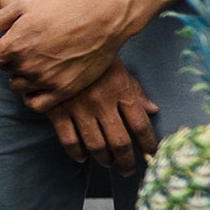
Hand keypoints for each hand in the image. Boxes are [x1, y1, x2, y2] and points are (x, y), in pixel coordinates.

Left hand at [0, 0, 127, 110]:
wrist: (102, 19)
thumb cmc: (63, 8)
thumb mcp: (23, 6)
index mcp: (13, 46)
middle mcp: (27, 66)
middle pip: (4, 73)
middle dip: (9, 62)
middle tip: (27, 48)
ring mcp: (46, 80)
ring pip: (19, 88)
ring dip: (22, 78)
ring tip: (37, 63)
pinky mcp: (64, 91)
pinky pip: (37, 105)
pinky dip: (34, 97)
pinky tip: (40, 84)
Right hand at [47, 64, 161, 171]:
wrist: (56, 40)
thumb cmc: (92, 54)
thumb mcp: (119, 67)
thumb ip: (136, 90)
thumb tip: (153, 110)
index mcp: (121, 91)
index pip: (141, 126)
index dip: (148, 144)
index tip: (151, 154)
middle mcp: (103, 103)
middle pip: (120, 142)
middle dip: (127, 161)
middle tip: (128, 169)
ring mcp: (79, 108)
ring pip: (96, 145)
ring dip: (105, 159)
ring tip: (108, 162)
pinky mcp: (57, 111)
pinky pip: (69, 140)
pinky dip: (77, 153)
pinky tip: (82, 156)